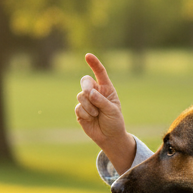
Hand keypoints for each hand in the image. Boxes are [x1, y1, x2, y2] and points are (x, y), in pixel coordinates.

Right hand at [75, 54, 134, 172]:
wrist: (109, 137)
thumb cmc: (114, 122)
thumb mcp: (112, 110)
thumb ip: (101, 101)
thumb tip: (89, 93)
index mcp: (106, 88)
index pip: (99, 73)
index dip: (94, 64)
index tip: (88, 56)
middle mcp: (95, 92)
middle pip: (85, 82)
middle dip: (87, 88)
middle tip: (91, 95)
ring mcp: (86, 101)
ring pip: (81, 96)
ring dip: (89, 106)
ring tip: (97, 114)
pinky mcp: (80, 111)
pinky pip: (78, 107)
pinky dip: (86, 114)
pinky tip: (91, 119)